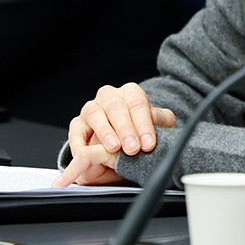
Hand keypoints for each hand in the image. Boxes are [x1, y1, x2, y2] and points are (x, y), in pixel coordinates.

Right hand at [52, 83, 175, 186]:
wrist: (121, 133)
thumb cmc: (138, 126)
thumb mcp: (153, 122)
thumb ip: (160, 120)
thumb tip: (169, 121)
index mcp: (130, 92)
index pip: (138, 104)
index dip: (144, 124)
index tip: (149, 143)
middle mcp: (109, 96)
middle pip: (117, 108)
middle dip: (126, 129)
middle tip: (133, 148)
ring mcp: (92, 108)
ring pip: (95, 114)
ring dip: (105, 132)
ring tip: (114, 147)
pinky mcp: (78, 122)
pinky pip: (75, 129)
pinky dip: (78, 141)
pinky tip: (85, 153)